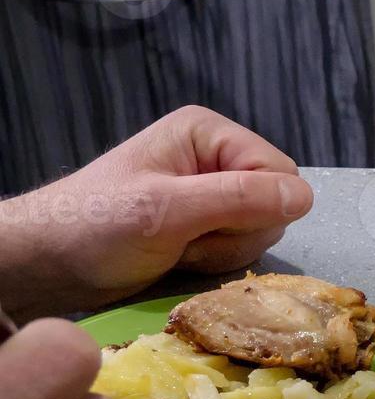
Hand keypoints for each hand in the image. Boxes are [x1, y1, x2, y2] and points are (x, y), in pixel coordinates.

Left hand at [1, 106, 312, 317]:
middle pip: (275, 203)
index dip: (257, 208)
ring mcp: (211, 191)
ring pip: (262, 230)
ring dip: (223, 251)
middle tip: (186, 240)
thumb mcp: (166, 211)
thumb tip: (306, 198)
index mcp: (209, 133)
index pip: (281, 172)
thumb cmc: (93, 228)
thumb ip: (239, 200)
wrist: (46, 264)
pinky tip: (178, 258)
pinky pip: (240, 246)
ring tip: (176, 249)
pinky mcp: (205, 222)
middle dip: (237, 233)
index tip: (208, 224)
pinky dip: (214, 260)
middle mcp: (216, 157)